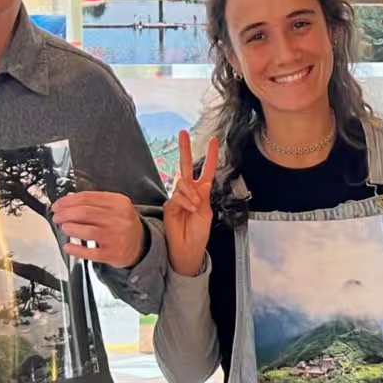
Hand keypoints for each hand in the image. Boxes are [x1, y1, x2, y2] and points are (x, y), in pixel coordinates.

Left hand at [51, 190, 146, 268]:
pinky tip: (68, 246)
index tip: (58, 205)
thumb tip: (67, 203)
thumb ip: (94, 203)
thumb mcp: (115, 207)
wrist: (140, 243)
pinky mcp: (113, 253)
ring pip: (87, 231)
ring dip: (70, 228)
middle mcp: (118, 218)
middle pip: (85, 213)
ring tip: (63, 227)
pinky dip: (76, 249)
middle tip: (57, 216)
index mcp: (118, 202)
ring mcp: (116, 237)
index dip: (68, 201)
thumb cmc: (121, 223)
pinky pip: (90, 252)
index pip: (87, 198)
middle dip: (66, 214)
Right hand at [162, 132, 218, 277]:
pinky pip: (177, 195)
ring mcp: (178, 197)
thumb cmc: (198, 234)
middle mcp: (189, 192)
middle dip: (185, 148)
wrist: (188, 249)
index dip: (210, 156)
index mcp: (202, 193)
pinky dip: (185, 201)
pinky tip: (189, 209)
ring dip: (191, 193)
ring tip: (195, 207)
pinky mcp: (169, 205)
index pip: (206, 170)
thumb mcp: (206, 213)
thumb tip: (197, 184)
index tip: (213, 141)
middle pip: (186, 166)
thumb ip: (202, 196)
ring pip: (182, 183)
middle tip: (183, 132)